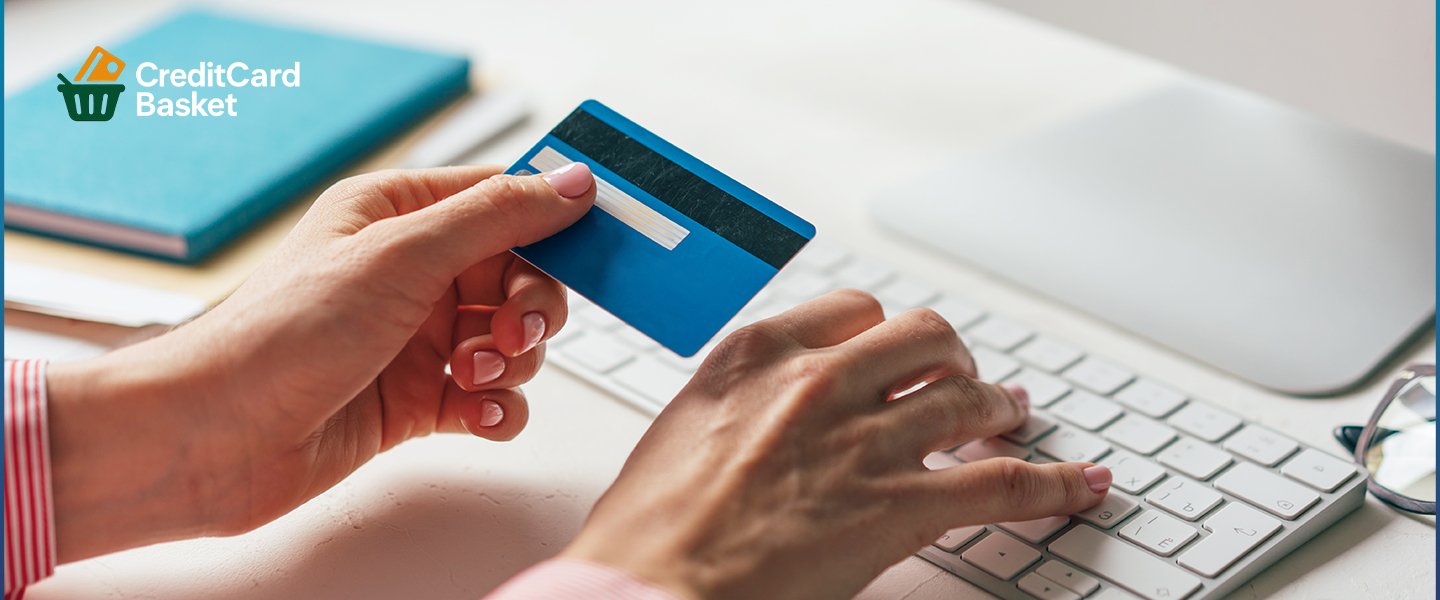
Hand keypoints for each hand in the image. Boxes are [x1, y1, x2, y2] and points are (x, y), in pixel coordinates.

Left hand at [44, 163, 595, 560]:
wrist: (214, 438)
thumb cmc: (277, 336)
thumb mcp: (401, 255)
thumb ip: (497, 216)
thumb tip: (570, 183)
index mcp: (397, 215)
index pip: (501, 201)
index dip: (550, 223)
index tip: (593, 246)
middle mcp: (409, 273)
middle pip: (519, 277)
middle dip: (531, 307)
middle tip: (514, 330)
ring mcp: (414, 339)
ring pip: (511, 342)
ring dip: (510, 362)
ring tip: (471, 375)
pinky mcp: (416, 400)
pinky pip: (491, 399)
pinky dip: (498, 410)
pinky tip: (479, 416)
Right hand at [562, 290, 1111, 598]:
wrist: (651, 586)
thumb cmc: (650, 526)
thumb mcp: (684, 427)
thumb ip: (741, 400)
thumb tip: (773, 412)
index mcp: (758, 353)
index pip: (854, 310)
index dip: (884, 333)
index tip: (893, 351)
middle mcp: (820, 382)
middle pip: (924, 338)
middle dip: (951, 358)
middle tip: (960, 379)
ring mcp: (866, 441)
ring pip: (969, 398)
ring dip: (1001, 407)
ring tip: (1011, 417)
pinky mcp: (900, 506)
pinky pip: (1004, 482)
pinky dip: (1056, 483)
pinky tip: (1082, 485)